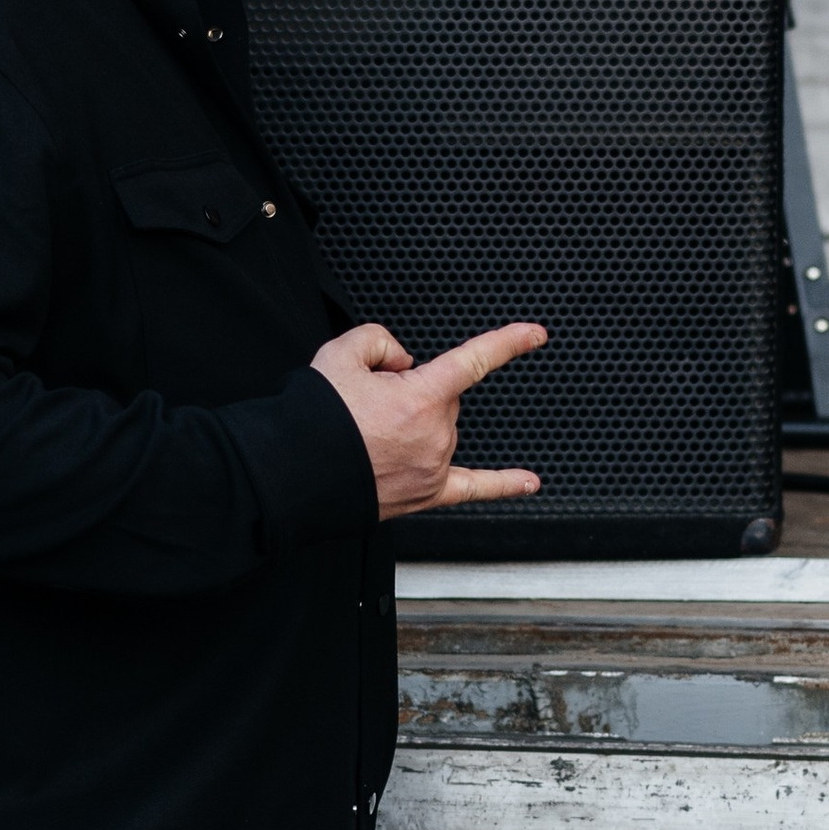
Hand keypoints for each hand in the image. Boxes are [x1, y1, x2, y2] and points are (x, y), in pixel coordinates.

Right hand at [310, 319, 547, 520]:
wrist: (294, 473)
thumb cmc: (315, 419)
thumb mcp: (341, 352)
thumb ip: (381, 341)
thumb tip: (403, 364)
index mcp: (421, 398)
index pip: (474, 361)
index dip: (507, 343)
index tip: (534, 335)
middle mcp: (436, 435)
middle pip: (441, 399)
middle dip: (410, 394)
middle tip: (368, 407)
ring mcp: (434, 467)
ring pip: (439, 430)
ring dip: (414, 425)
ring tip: (369, 436)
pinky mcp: (426, 494)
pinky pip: (473, 487)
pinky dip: (504, 484)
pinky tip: (529, 483)